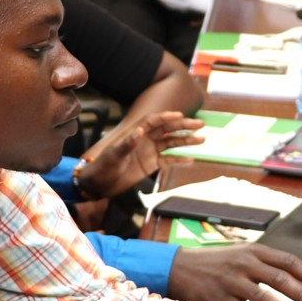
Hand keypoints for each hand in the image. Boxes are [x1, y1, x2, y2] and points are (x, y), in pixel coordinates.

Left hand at [77, 111, 204, 198]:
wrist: (98, 184)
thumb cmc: (102, 167)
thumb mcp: (113, 155)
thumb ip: (127, 143)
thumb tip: (140, 131)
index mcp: (135, 133)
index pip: (154, 121)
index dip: (167, 117)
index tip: (180, 116)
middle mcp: (145, 140)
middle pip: (167, 129)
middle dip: (184, 126)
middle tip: (200, 124)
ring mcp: (149, 152)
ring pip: (171, 143)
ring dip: (186, 141)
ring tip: (202, 139)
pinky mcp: (151, 165)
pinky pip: (168, 160)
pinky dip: (179, 160)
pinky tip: (191, 159)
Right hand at [167, 244, 301, 300]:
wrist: (178, 267)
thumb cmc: (215, 263)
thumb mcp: (241, 254)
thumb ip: (266, 263)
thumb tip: (297, 278)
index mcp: (253, 250)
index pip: (288, 261)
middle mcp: (244, 263)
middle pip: (280, 278)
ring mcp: (230, 281)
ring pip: (263, 296)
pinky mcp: (218, 298)